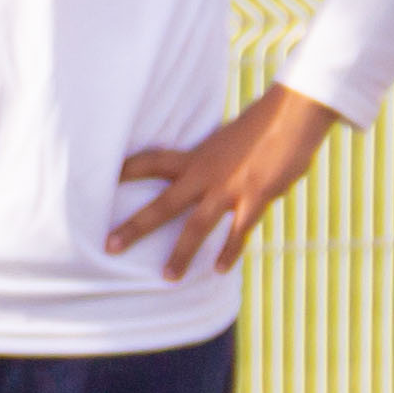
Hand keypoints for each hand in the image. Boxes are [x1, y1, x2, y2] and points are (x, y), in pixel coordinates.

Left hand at [108, 85, 344, 281]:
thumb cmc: (263, 125)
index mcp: (195, 156)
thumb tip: (204, 169)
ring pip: (196, 227)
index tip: (99, 182)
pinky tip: (220, 271)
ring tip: (167, 278)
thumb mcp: (227, 140)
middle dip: (135, 227)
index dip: (124, 171)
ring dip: (181, 254)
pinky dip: (229, 253)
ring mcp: (229, 188)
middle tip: (110, 247)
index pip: (150, 161)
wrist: (294, 114)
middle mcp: (205, 173)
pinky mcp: (256, 197)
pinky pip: (238, 232)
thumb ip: (212, 159)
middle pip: (162, 204)